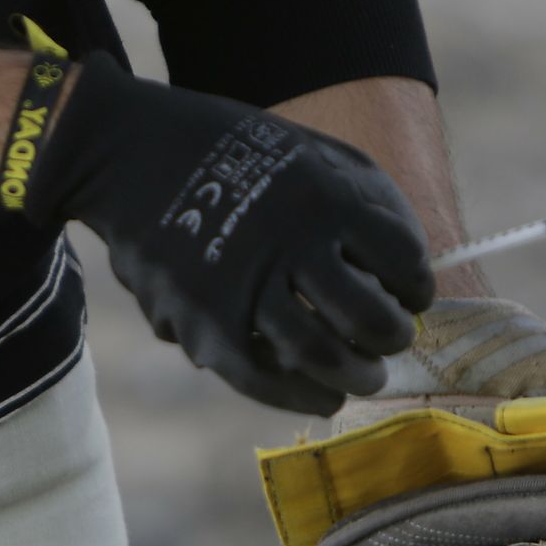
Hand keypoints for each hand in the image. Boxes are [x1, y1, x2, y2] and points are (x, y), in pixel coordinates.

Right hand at [27, 52, 434, 413]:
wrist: (130, 152)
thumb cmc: (237, 152)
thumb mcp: (314, 149)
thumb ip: (370, 198)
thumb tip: (413, 265)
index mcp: (326, 196)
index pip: (403, 261)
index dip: (416, 287)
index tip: (410, 295)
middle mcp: (289, 242)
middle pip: (369, 318)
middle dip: (392, 338)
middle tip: (393, 341)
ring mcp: (243, 287)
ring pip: (321, 356)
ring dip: (357, 376)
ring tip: (366, 375)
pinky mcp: (205, 322)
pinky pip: (264, 379)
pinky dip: (302, 395)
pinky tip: (324, 396)